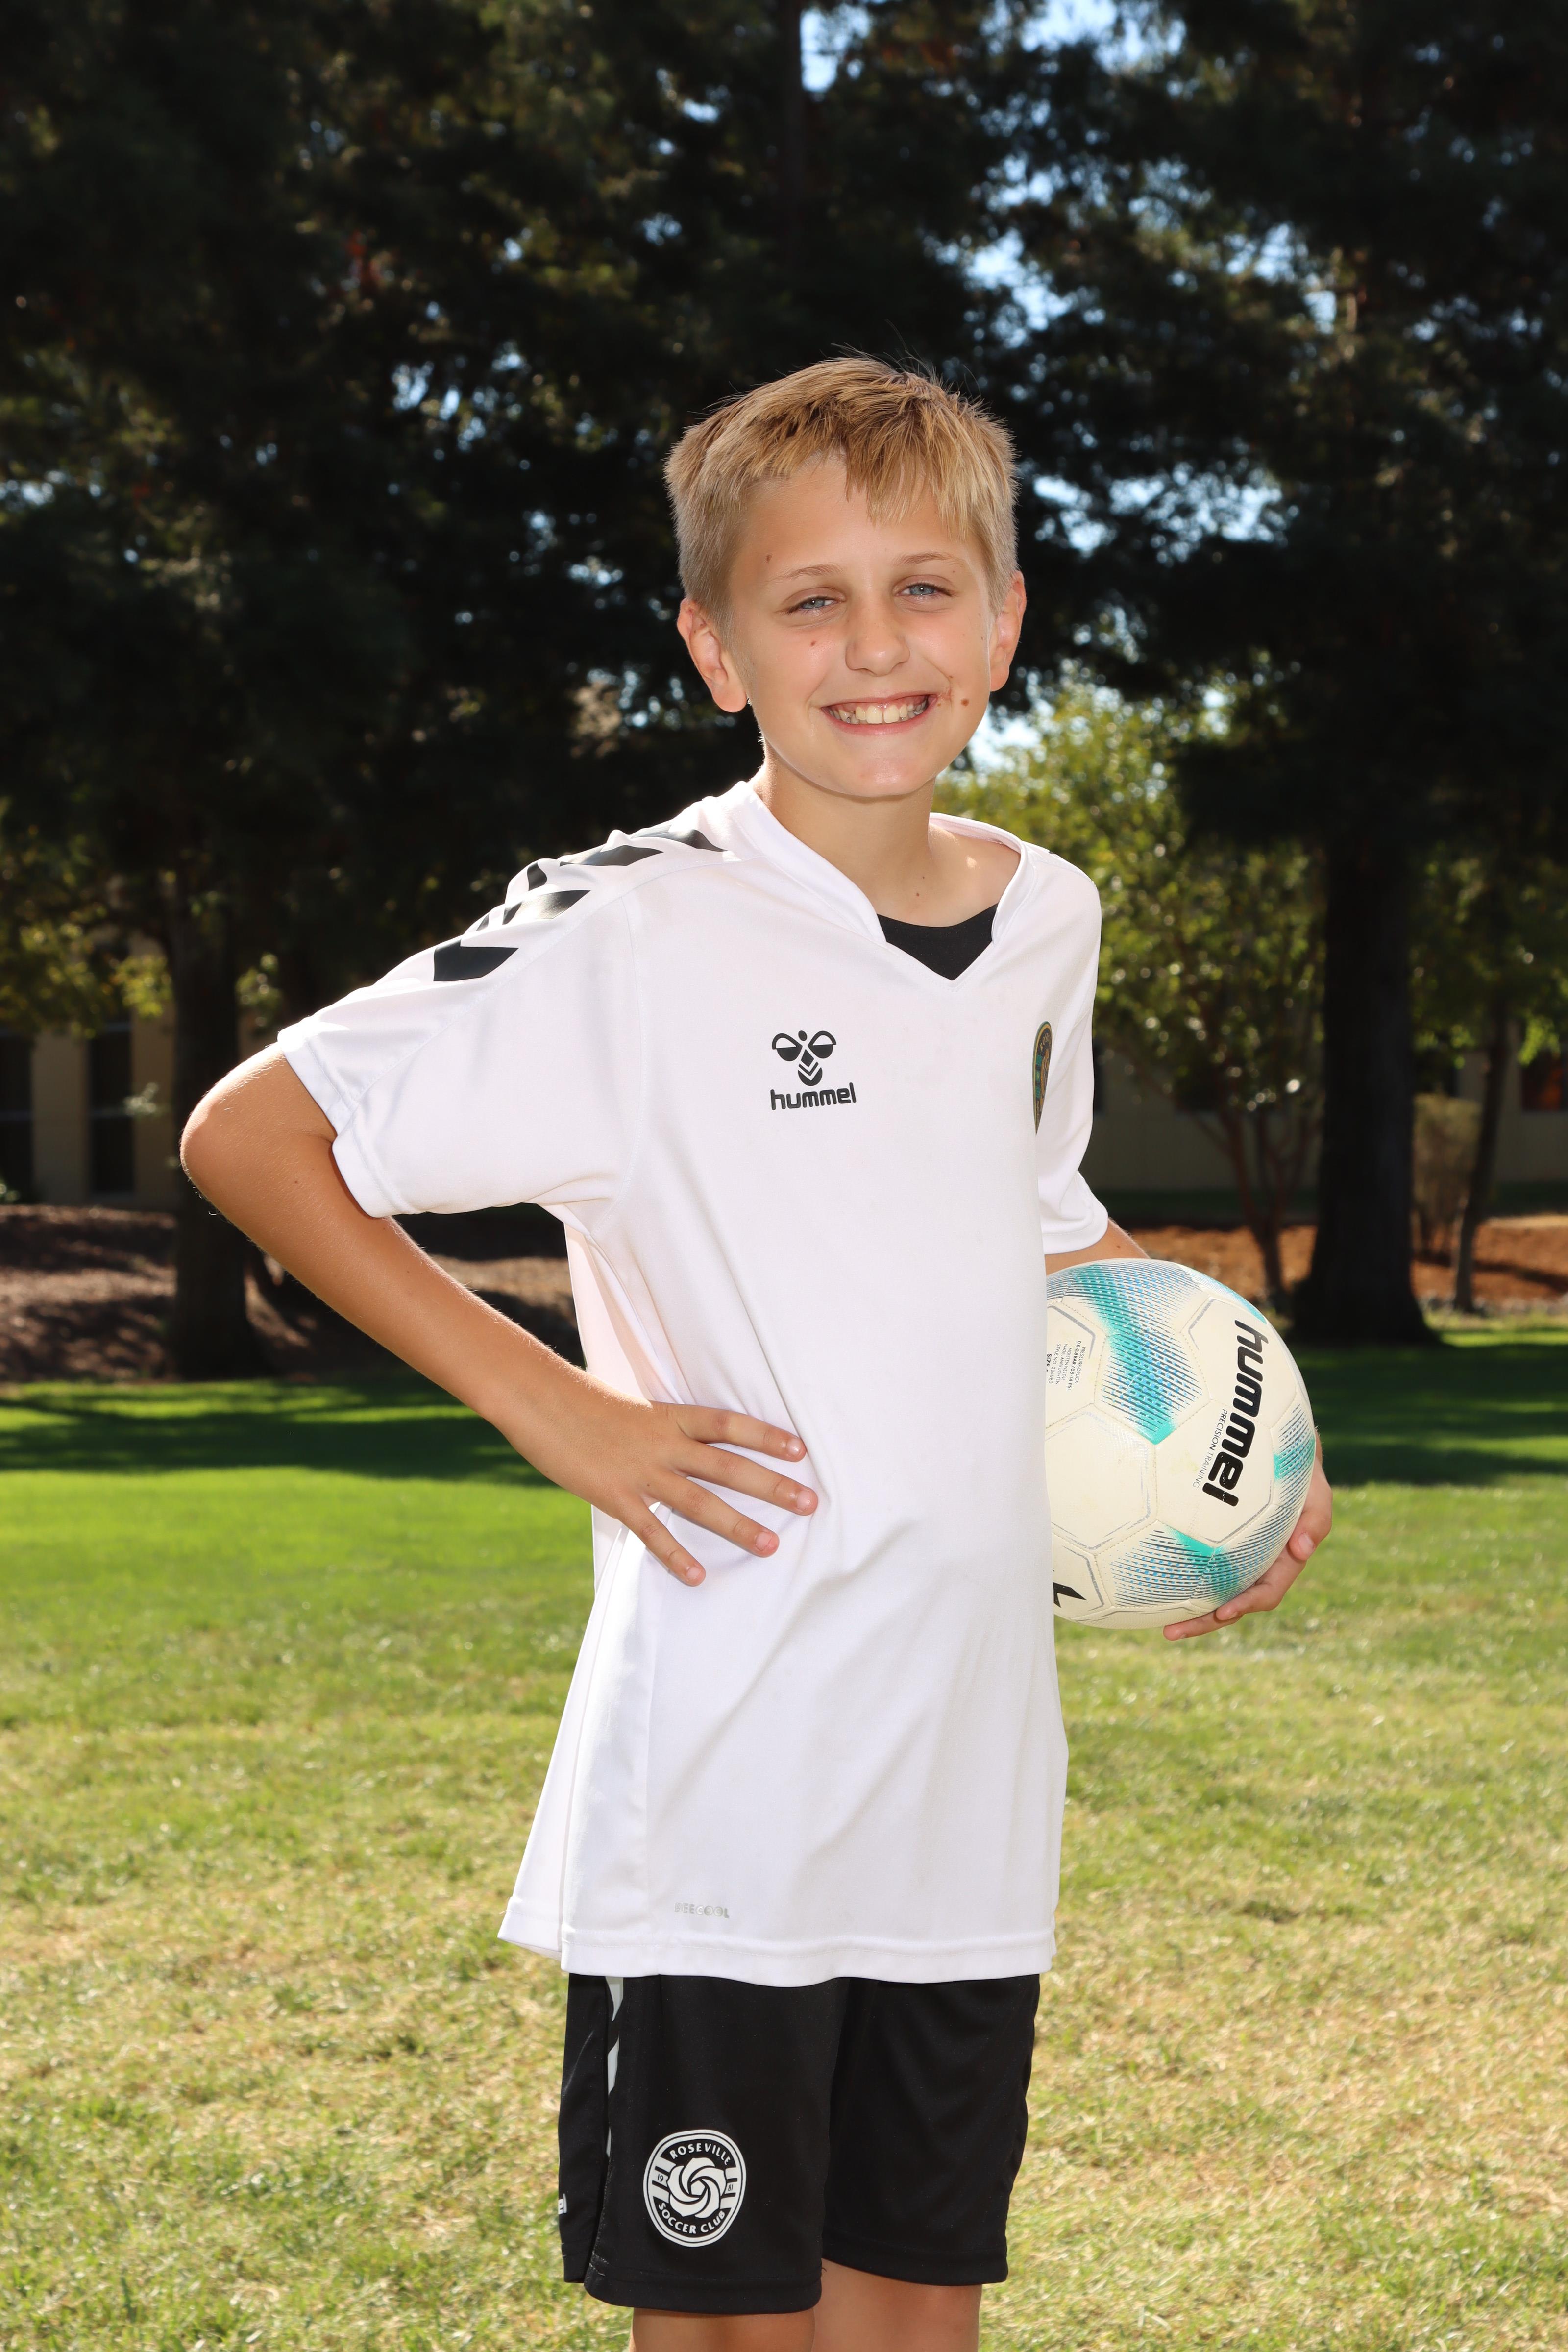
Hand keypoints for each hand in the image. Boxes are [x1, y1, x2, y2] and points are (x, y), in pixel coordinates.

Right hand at [512, 1375, 817, 1587]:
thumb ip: (663, 1429)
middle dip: (771, 1485)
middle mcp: (663, 1443)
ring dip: (738, 1525)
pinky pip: (652, 1531)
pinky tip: (697, 1577)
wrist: (538, 1399)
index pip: (729, 1424)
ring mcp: (640, 1471)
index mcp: (669, 1415)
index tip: (801, 1450)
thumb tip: (687, 1445)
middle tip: (810, 1503)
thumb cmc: (584, 1402)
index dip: (765, 1436)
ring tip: (772, 1546)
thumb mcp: (634, 1408)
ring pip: (700, 1502)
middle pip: (728, 1466)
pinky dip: (675, 1555)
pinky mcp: (614, 1496)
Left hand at [1163, 1435, 1331, 1640]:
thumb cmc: (1298, 1466)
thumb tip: (1303, 1549)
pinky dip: (1179, 1577)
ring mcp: (1236, 1555)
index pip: (1266, 1592)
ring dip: (1189, 1610)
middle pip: (1232, 1603)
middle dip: (1205, 1622)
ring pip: (1212, 1590)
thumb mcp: (1316, 1486)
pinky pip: (1196, 1564)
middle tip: (1171, 1631)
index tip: (1222, 1613)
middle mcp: (1259, 1564)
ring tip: (1158, 1623)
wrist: (1274, 1442)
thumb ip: (1318, 1514)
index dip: (1246, 1605)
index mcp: (1283, 1559)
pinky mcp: (1213, 1541)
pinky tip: (1150, 1582)